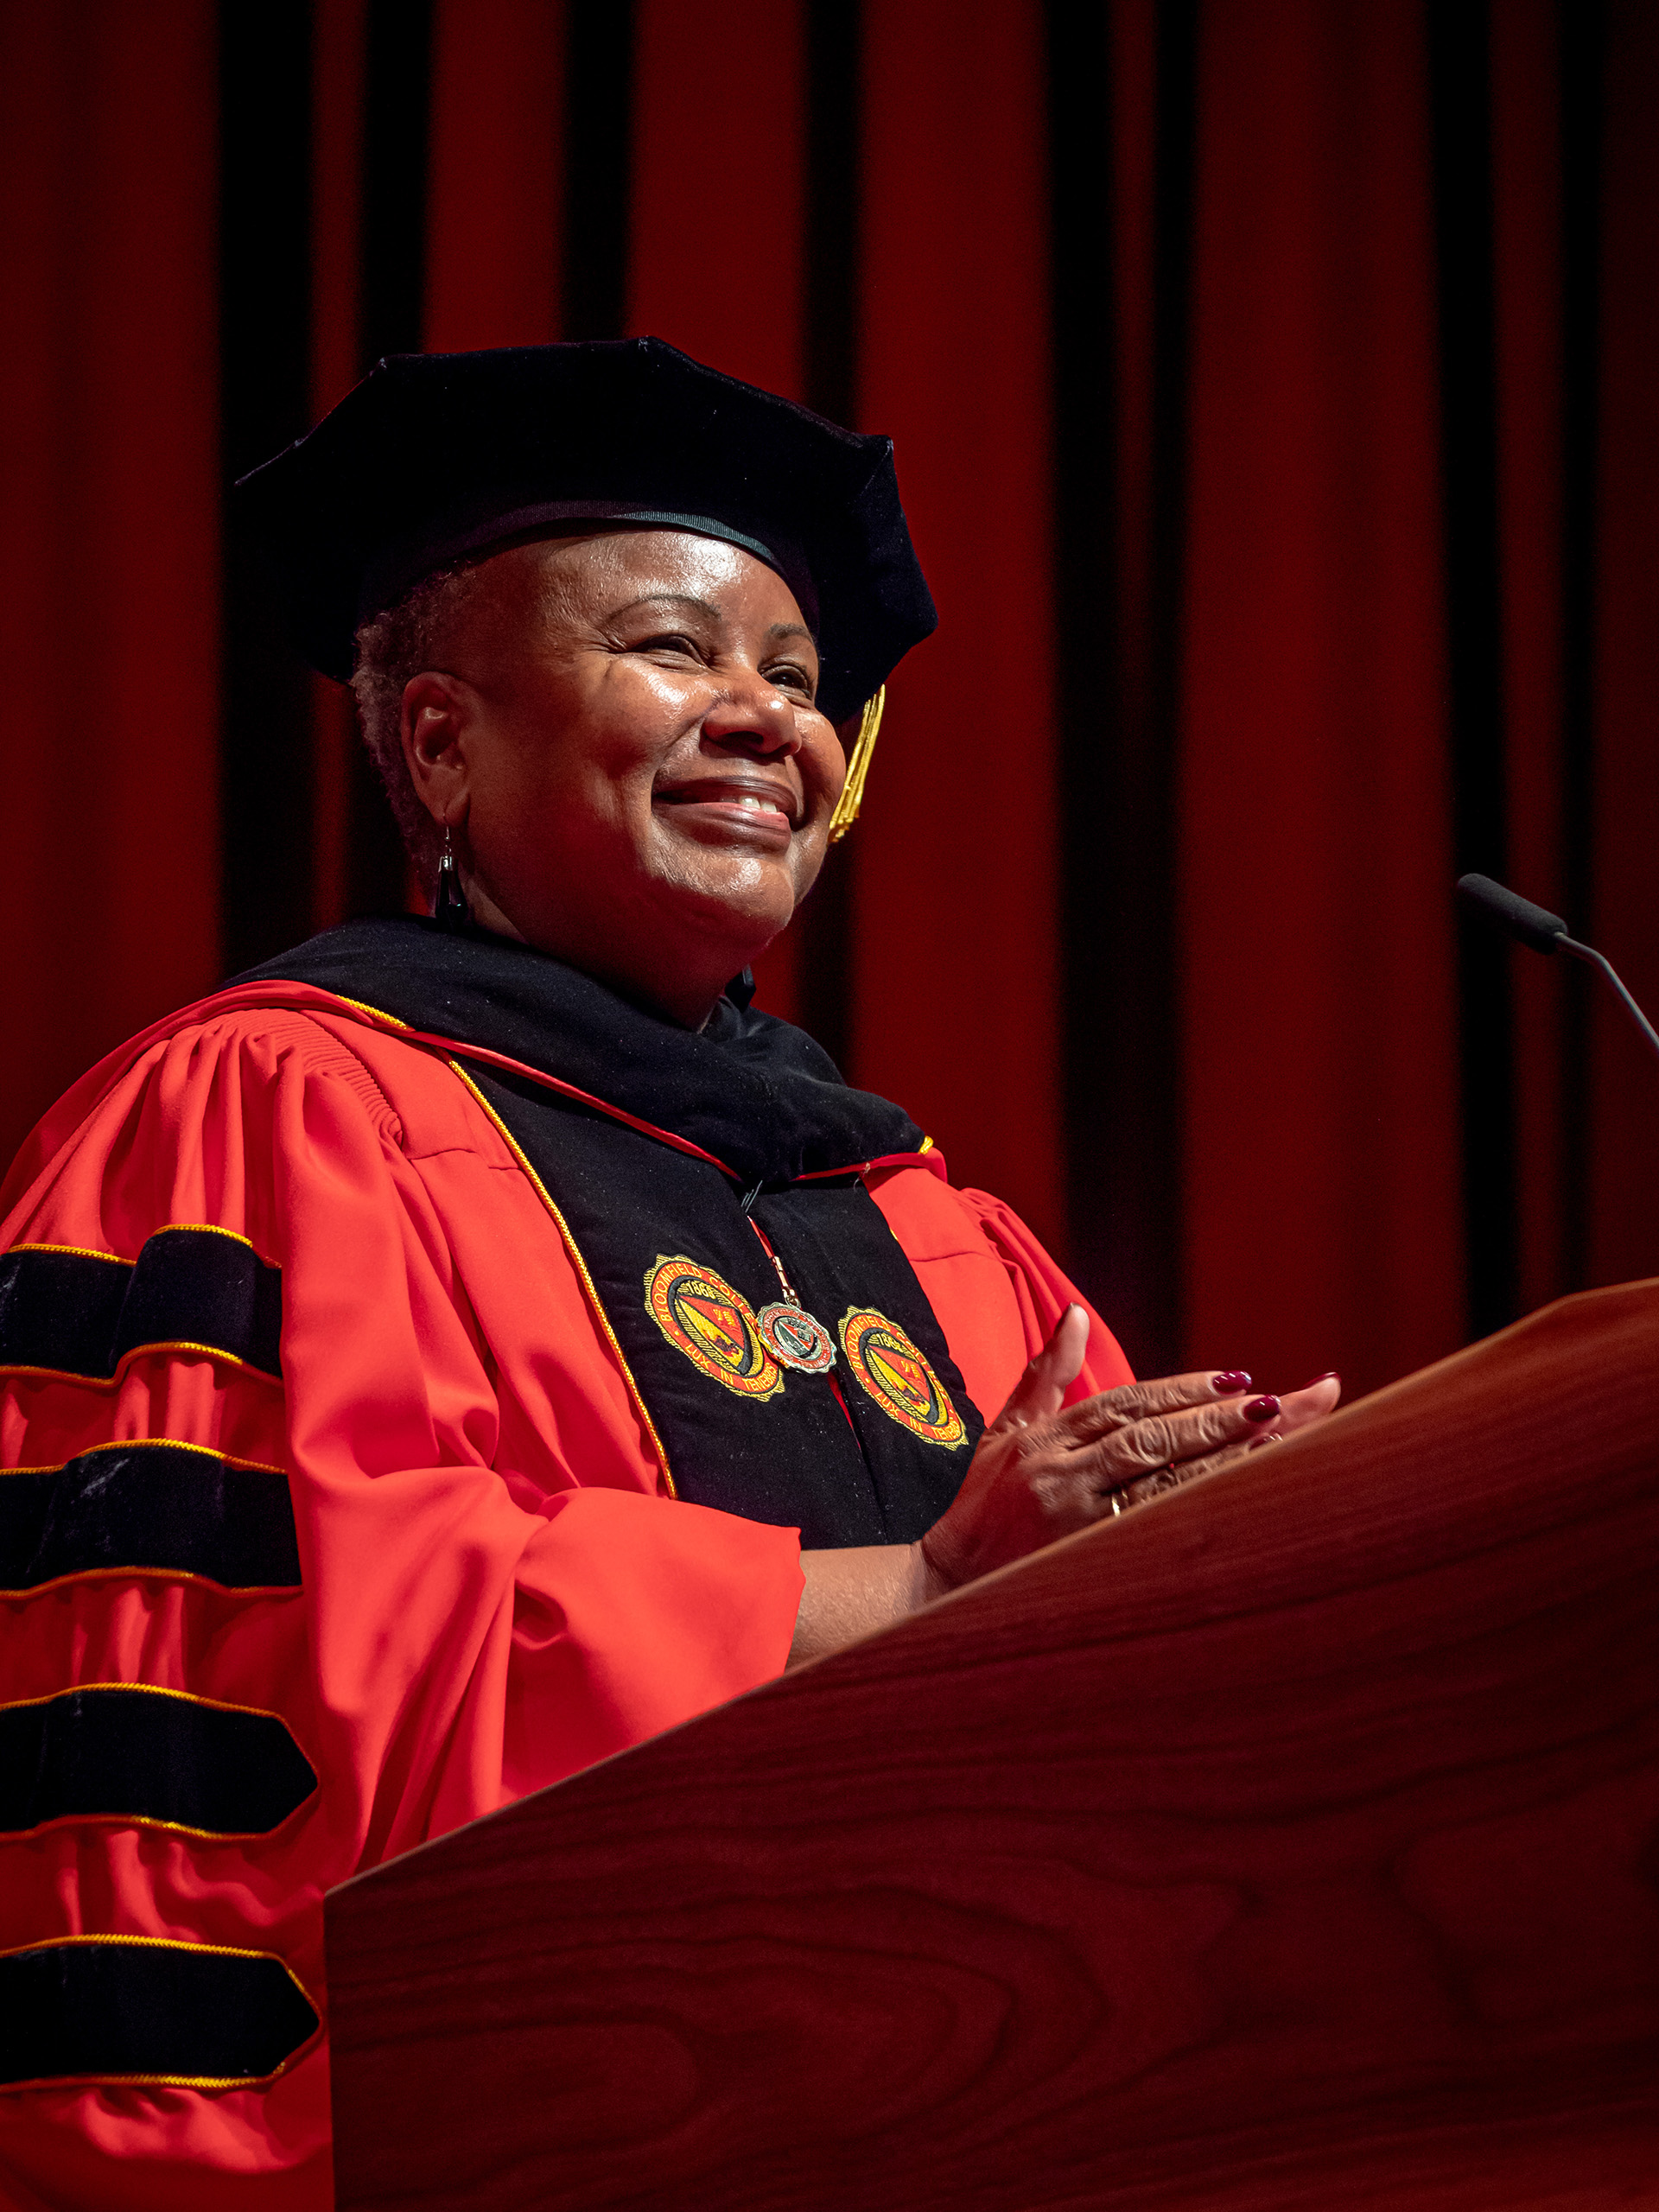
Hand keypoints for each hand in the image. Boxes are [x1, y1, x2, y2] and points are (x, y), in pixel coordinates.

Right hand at [916, 1306, 1340, 1598]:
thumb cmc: (978, 1505)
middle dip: (1223, 1419)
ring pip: (1161, 1485)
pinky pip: (1150, 1534)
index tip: (1238, 1378)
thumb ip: (1046, 1376)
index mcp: (1049, 1439)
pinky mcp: (1080, 1561)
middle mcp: (1063, 1473)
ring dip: (1223, 1464)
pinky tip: (1241, 1505)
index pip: (1129, 1404)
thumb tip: (1074, 1315)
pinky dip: (1196, 1516)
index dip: (1184, 1390)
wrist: (940, 1581)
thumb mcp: (1006, 1432)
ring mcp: (1072, 1520)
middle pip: (1156, 1439)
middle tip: (1284, 1402)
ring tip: (1278, 1443)